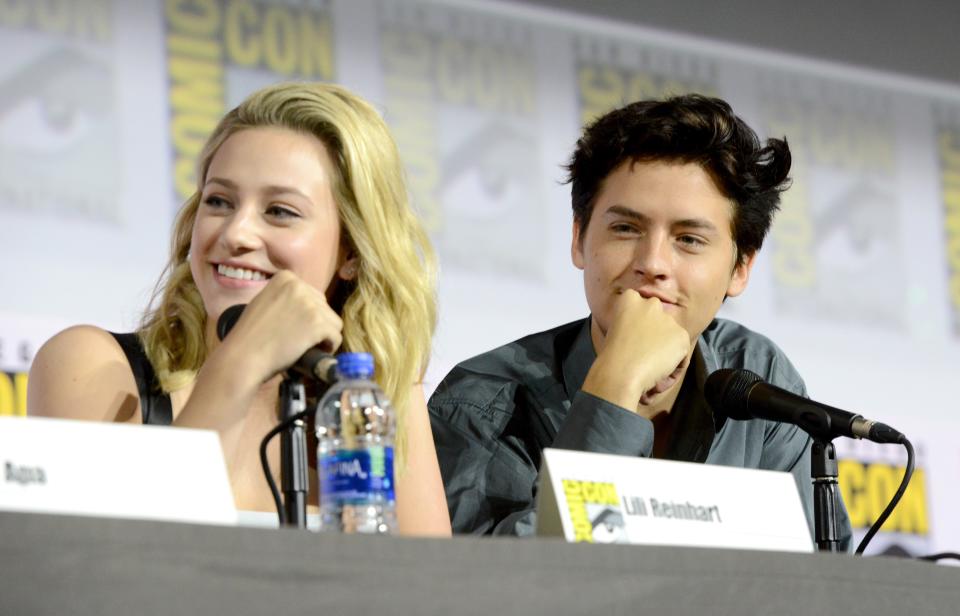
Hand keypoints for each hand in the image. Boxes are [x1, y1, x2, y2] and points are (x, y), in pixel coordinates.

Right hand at [215, 270, 342, 382]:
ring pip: (334, 323)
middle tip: (300, 340)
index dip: (308, 315)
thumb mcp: (265, 302)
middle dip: (317, 325)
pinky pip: (336, 337)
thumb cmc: (251, 335)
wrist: (243, 355)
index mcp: (286, 277)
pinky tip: (313, 352)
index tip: (295, 327)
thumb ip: (286, 298)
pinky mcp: (317, 323)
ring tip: (305, 347)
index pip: (313, 296)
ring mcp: (309, 303)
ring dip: (323, 337)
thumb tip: (308, 305)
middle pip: (325, 308)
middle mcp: (299, 285)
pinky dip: (329, 348)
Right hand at [582, 289, 690, 413]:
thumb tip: (645, 334)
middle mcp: (651, 303)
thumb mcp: (614, 330)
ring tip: (649, 366)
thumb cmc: (612, 357)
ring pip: (671, 338)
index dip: (639, 326)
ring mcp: (668, 319)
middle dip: (656, 334)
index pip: (641, 307)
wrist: (621, 372)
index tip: (632, 338)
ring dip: (664, 350)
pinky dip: (673, 367)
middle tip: (643, 352)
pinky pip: (682, 354)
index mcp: (629, 298)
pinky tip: (659, 372)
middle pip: (659, 320)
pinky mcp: (681, 335)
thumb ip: (632, 324)